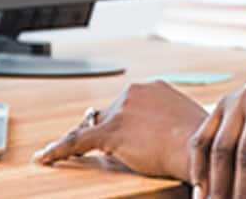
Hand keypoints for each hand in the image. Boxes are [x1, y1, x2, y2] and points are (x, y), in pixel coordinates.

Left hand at [34, 80, 206, 179]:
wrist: (200, 150)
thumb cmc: (200, 143)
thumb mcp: (183, 122)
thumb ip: (163, 121)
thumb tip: (148, 136)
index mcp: (152, 88)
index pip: (126, 105)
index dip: (121, 122)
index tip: (121, 131)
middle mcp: (134, 92)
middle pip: (109, 115)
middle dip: (110, 133)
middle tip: (116, 151)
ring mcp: (122, 111)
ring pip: (94, 128)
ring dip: (91, 142)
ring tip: (78, 153)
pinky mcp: (111, 132)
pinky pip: (78, 141)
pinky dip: (59, 150)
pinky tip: (45, 157)